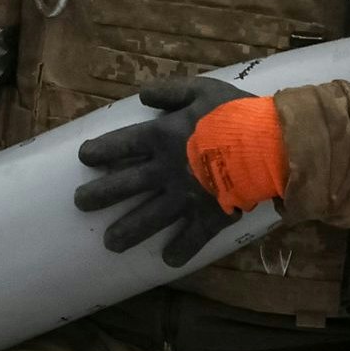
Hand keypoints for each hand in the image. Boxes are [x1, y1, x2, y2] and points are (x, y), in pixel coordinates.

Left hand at [73, 77, 272, 262]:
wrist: (269, 145)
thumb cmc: (235, 113)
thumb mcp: (201, 89)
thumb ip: (170, 92)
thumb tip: (143, 94)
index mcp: (162, 136)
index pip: (121, 144)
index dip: (100, 151)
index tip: (84, 158)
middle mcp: (165, 170)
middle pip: (124, 185)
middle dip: (99, 195)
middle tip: (80, 203)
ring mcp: (185, 198)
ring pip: (148, 218)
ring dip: (127, 231)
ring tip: (111, 244)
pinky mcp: (208, 216)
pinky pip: (191, 238)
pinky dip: (180, 251)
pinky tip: (168, 261)